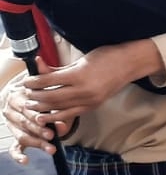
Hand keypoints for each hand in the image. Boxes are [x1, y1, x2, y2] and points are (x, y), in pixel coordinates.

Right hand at [3, 75, 66, 159]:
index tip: (48, 122)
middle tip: (52, 136)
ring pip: (22, 136)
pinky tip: (25, 161)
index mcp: (17, 96)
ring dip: (37, 143)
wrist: (23, 89)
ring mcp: (11, 123)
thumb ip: (55, 101)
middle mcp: (11, 110)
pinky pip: (14, 147)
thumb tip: (63, 125)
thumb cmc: (40, 89)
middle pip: (24, 123)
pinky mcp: (15, 134)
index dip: (37, 116)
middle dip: (39, 131)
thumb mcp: (46, 90)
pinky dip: (18, 155)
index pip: (26, 109)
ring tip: (51, 149)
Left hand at [23, 40, 163, 125]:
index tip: (26, 81)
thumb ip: (59, 67)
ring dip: (43, 107)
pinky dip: (57, 117)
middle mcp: (84, 90)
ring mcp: (90, 100)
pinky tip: (47, 116)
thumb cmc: (107, 57)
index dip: (34, 82)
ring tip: (32, 105)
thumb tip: (40, 68)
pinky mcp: (94, 106)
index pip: (49, 81)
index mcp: (79, 75)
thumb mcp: (80, 59)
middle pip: (51, 97)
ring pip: (59, 108)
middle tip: (26, 94)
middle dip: (35, 96)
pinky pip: (71, 114)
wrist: (130, 64)